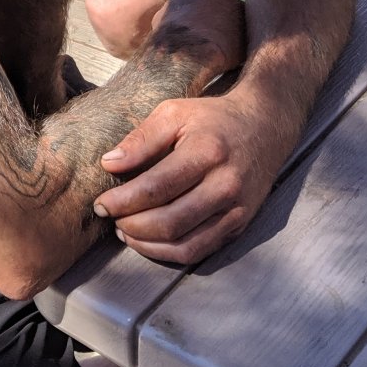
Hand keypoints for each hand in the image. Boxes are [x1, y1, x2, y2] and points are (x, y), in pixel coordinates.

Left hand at [95, 92, 283, 264]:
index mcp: (207, 152)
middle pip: (169, 222)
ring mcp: (236, 209)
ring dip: (147, 245)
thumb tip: (109, 164)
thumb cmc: (214, 119)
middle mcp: (225, 185)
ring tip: (125, 231)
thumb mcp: (174, 113)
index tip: (101, 203)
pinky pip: (200, 251)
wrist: (265, 127)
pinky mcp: (240, 224)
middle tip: (111, 217)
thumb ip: (141, 139)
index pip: (156, 187)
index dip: (123, 201)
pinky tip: (149, 240)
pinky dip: (169, 252)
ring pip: (185, 245)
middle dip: (131, 225)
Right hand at [149, 0, 245, 83]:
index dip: (201, 8)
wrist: (183, 54)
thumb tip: (179, 16)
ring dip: (231, 31)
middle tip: (210, 34)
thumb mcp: (164, 15)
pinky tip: (225, 57)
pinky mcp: (250, 30)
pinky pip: (245, 38)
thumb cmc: (167, 35)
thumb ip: (179, 9)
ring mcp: (240, 7)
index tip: (198, 22)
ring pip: (238, 19)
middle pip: (225, 1)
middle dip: (220, 15)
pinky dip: (238, 47)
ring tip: (216, 48)